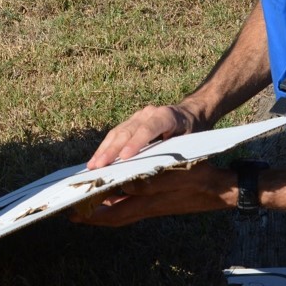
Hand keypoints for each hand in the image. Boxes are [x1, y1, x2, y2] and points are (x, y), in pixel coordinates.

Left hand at [70, 163, 235, 226]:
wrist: (221, 189)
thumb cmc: (199, 180)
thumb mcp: (174, 178)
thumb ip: (149, 184)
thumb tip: (123, 188)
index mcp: (147, 204)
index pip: (112, 216)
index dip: (91, 216)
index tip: (73, 214)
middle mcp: (147, 208)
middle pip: (113, 216)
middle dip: (92, 214)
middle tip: (73, 209)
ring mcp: (152, 205)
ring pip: (121, 210)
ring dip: (104, 206)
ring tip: (87, 199)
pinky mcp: (159, 201)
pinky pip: (131, 204)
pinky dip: (118, 199)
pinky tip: (114, 190)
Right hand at [87, 104, 202, 169]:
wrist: (190, 115)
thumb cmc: (192, 134)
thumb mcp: (190, 143)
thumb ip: (173, 152)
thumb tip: (155, 172)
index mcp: (166, 115)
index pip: (149, 128)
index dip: (136, 142)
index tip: (125, 157)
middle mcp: (148, 113)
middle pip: (127, 131)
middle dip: (112, 150)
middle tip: (100, 166)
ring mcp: (137, 116)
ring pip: (117, 132)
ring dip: (103, 150)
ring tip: (93, 166)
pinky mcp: (130, 123)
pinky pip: (115, 135)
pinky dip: (105, 148)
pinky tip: (96, 160)